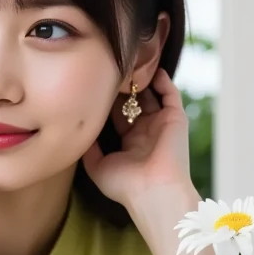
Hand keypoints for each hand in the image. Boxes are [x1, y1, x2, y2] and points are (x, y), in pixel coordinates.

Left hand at [82, 67, 195, 209]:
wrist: (152, 190)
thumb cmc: (124, 185)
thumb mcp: (97, 166)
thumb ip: (88, 147)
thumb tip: (79, 128)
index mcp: (130, 143)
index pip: (117, 115)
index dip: (107, 101)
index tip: (93, 86)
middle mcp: (146, 132)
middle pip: (133, 103)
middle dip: (121, 88)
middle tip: (107, 70)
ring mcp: (161, 124)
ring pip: (150, 95)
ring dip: (139, 81)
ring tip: (126, 64)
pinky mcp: (175, 118)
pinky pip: (170, 93)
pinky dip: (162, 80)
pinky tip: (150, 68)